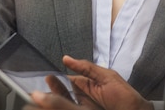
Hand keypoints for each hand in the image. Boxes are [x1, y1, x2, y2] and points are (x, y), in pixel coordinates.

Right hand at [24, 56, 152, 109]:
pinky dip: (57, 105)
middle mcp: (82, 99)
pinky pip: (68, 108)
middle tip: (37, 90)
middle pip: (61, 95)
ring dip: (51, 100)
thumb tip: (66, 59)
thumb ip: (87, 68)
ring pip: (63, 103)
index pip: (66, 83)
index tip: (46, 78)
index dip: (55, 81)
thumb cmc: (127, 98)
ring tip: (39, 98)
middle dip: (50, 92)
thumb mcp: (108, 77)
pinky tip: (49, 103)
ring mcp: (82, 107)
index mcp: (87, 86)